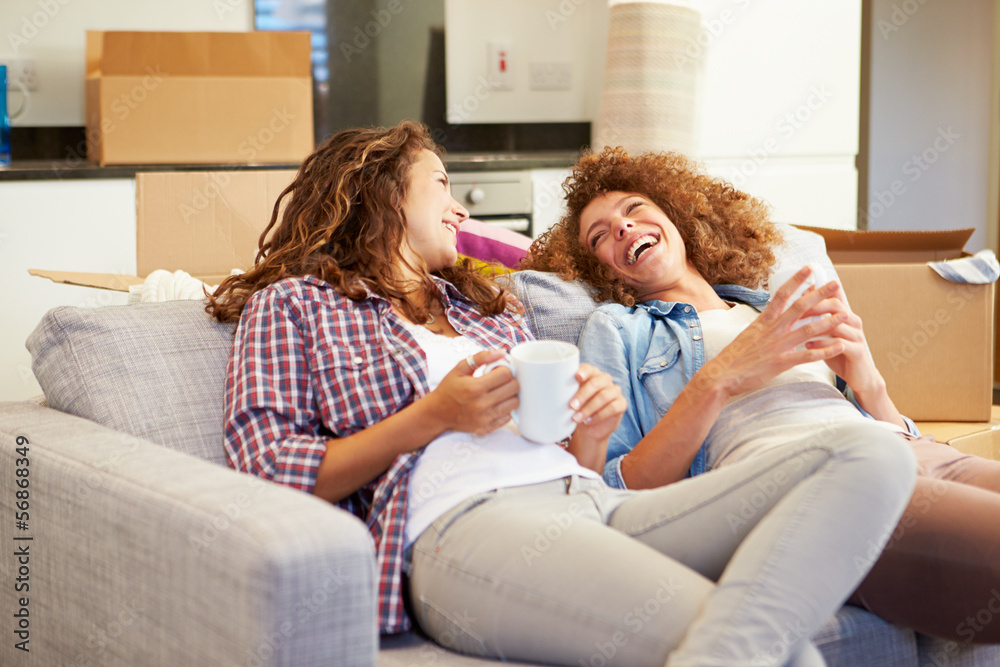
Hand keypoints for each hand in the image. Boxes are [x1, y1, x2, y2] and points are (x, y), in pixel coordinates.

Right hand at [427, 349, 518, 434]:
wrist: (437, 413)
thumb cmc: (449, 389)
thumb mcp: (459, 369)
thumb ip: (481, 358)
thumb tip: (502, 352)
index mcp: (474, 387)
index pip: (506, 374)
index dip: (504, 369)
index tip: (498, 371)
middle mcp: (481, 404)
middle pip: (513, 388)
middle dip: (509, 381)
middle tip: (500, 381)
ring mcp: (485, 418)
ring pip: (514, 403)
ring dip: (510, 395)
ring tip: (499, 392)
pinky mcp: (486, 428)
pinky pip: (508, 417)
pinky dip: (505, 409)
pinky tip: (496, 404)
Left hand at [566, 364, 626, 471]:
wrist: (589, 427)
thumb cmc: (576, 409)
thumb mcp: (568, 399)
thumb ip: (561, 391)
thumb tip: (539, 389)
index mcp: (592, 374)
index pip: (589, 368)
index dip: (584, 371)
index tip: (576, 377)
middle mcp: (604, 380)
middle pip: (596, 383)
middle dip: (583, 395)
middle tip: (571, 406)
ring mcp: (614, 391)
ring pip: (604, 396)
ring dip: (589, 408)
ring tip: (576, 418)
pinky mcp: (621, 404)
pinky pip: (613, 407)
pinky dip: (599, 415)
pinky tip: (588, 421)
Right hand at [696, 266, 847, 398]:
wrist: (722, 375)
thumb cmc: (734, 355)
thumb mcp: (748, 333)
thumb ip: (763, 324)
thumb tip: (772, 314)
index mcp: (764, 320)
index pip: (783, 294)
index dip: (798, 280)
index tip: (810, 269)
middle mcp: (773, 329)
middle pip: (801, 307)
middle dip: (820, 294)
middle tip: (836, 284)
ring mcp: (778, 345)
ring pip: (809, 329)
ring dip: (830, 321)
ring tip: (846, 314)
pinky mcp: (782, 362)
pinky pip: (808, 355)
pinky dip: (825, 350)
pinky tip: (839, 346)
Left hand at [800, 279, 886, 399]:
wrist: (860, 376)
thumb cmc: (839, 352)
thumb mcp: (828, 333)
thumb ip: (818, 319)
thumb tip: (798, 305)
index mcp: (846, 315)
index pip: (834, 295)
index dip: (818, 290)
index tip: (798, 290)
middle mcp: (853, 322)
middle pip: (835, 305)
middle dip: (814, 305)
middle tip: (794, 309)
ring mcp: (857, 336)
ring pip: (837, 324)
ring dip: (815, 325)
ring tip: (797, 327)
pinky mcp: (857, 352)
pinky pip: (839, 344)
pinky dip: (822, 344)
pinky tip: (808, 345)